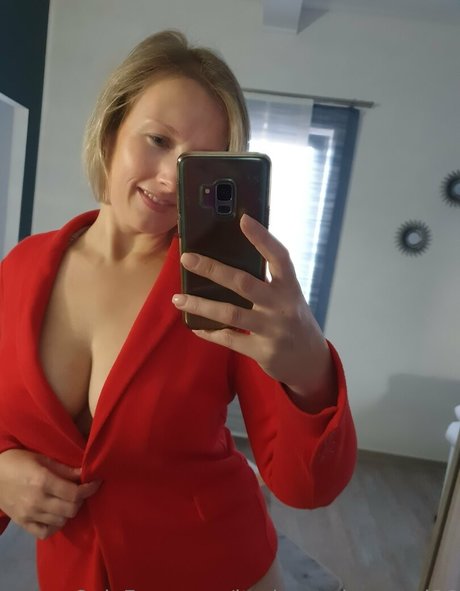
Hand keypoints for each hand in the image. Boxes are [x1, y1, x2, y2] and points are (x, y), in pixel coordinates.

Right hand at [0, 449, 100, 539]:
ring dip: (69, 511)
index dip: (90, 488)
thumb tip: (86, 472)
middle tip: (80, 491)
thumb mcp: (42, 459)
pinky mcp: (23, 523)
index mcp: (43, 481)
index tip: (97, 482)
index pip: (74, 493)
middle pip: (71, 509)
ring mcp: (29, 515)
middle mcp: (37, 501)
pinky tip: (56, 515)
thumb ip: (65, 468)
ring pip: (62, 521)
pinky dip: (55, 526)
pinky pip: (45, 533)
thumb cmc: (18, 461)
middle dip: (81, 500)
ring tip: (67, 500)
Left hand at [172, 214, 336, 411]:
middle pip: (244, 283)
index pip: (279, 257)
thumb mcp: (288, 297)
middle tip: (186, 258)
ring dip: (201, 305)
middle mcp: (283, 306)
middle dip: (213, 269)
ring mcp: (273, 330)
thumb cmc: (293, 320)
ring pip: (231, 314)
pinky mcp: (263, 352)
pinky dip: (210, 332)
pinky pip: (230, 340)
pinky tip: (194, 326)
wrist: (310, 361)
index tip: (243, 219)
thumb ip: (268, 281)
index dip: (262, 238)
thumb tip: (230, 258)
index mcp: (290, 287)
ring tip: (177, 299)